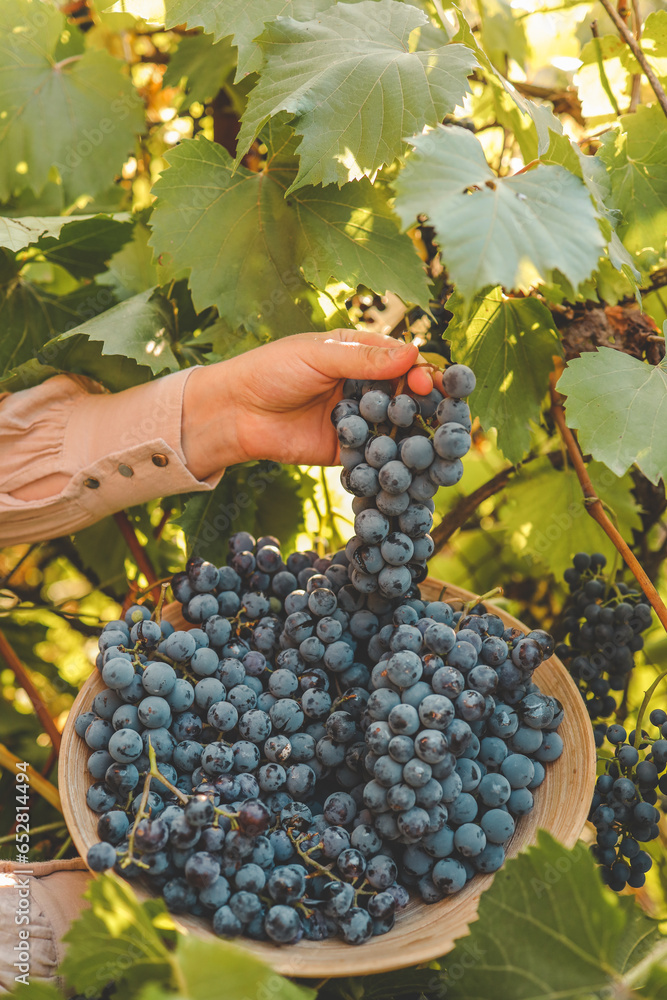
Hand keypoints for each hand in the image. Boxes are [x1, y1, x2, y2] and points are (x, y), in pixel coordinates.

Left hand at [182, 329, 437, 475]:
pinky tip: (406, 471)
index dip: (421, 373)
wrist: (234, 413)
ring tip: (432, 450)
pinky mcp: (345, 451)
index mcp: (360, 356)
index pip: (403, 362)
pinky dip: (390, 463)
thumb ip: (364, 359)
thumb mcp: (318, 356)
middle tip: (442, 420)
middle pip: (406, 397)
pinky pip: (374, 457)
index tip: (429, 384)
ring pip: (395, 429)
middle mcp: (364, 387)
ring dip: (414, 438)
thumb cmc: (272, 371)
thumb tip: (413, 354)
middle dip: (424, 408)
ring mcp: (357, 420)